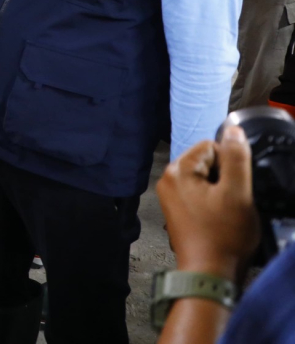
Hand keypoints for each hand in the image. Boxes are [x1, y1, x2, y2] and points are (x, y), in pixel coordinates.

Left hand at [157, 125, 259, 280]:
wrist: (209, 274)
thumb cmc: (222, 236)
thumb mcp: (237, 192)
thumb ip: (236, 158)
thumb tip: (233, 129)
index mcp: (176, 171)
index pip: (210, 146)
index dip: (230, 163)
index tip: (235, 186)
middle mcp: (167, 180)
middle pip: (205, 162)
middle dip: (223, 177)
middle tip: (231, 202)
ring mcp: (169, 197)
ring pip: (204, 179)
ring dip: (220, 191)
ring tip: (225, 213)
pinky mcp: (176, 212)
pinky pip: (199, 195)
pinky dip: (212, 203)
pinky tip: (218, 221)